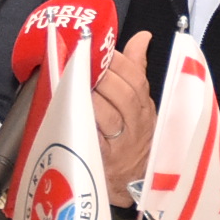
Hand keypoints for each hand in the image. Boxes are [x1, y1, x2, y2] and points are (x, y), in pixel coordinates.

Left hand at [92, 31, 155, 193]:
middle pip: (125, 96)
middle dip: (105, 76)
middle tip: (85, 64)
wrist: (135, 182)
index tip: (102, 50)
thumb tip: (142, 36)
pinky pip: (95, 141)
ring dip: (92, 97)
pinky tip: (74, 113)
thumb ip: (137, 68)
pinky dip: (85, 125)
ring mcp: (121, 144)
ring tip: (77, 84)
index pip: (137, 79)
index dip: (119, 62)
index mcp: (144, 105)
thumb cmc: (136, 137)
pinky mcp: (105, 161)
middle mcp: (136, 124)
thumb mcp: (141, 103)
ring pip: (110, 117)